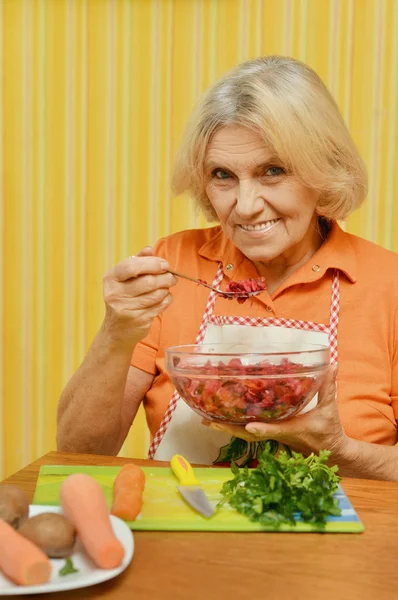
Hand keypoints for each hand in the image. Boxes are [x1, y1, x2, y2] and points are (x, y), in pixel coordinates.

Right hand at [102, 247, 176, 343]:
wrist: (117, 331)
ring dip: (166, 289)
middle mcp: (115, 294)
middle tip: (172, 276)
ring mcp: (126, 309)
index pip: (132, 266)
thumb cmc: (124, 298)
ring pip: (156, 294)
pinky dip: (167, 300)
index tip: (165, 264)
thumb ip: (138, 262)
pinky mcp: (138, 321)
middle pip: (148, 281)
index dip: (152, 264)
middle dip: (165, 277)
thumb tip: (149, 249)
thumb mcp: (125, 279)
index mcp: (111, 279)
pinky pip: (160, 305)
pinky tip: (164, 298)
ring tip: (167, 287)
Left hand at [203, 365, 349, 460]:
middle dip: (229, 428)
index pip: (274, 430)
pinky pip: (249, 433)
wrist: (332, 453)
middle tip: (208, 420)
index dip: (262, 429)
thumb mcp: (329, 409)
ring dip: (227, 428)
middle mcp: (278, 435)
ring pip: (246, 435)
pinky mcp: (270, 436)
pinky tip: (222, 419)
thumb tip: (331, 365)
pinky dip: (235, 427)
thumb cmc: (329, 431)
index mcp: (291, 429)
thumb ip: (328, 387)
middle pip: (249, 435)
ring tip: (207, 419)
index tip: (249, 426)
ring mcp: (272, 437)